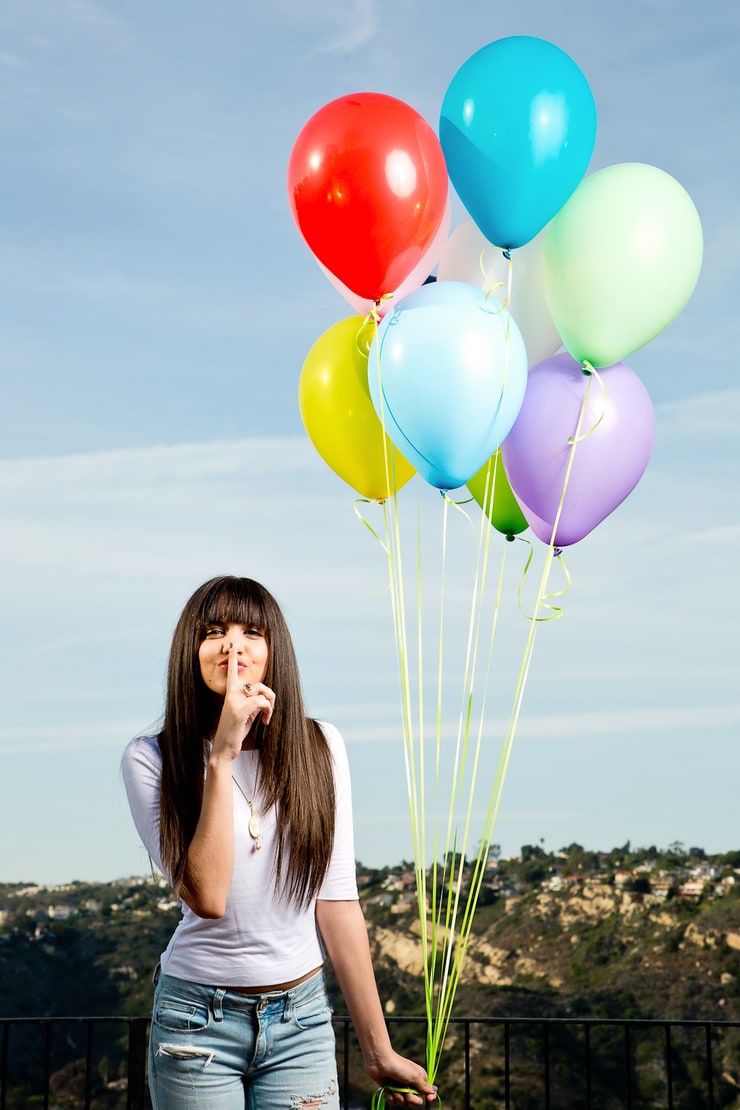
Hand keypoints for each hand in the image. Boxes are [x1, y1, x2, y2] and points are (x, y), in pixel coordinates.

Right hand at [211, 643, 274, 758]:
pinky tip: (264, 721)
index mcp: (230, 693)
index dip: (232, 658)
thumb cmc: (235, 731)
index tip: (233, 645)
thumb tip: (264, 696)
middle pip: (259, 684)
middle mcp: (231, 694)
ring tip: (266, 717)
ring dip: (270, 705)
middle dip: (270, 697)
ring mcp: (234, 701)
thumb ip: (251, 701)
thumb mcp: (244, 713)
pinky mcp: (240, 710)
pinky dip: (268, 711)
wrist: (224, 749)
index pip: (231, 672)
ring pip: (263, 692)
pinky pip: (262, 702)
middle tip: (269, 711)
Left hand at [366, 1051, 437, 1105]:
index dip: (429, 1097)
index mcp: (420, 1079)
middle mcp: (412, 1085)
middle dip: (410, 1098)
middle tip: (405, 1089)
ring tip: (394, 1086)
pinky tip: (388, 1088)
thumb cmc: (399, 1066)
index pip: (428, 1093)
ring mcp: (401, 1089)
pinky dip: (391, 1096)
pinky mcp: (392, 1091)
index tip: (428, 1099)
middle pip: (416, 1102)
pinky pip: (394, 1102)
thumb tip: (433, 1092)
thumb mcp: (414, 1075)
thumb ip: (424, 1086)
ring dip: (398, 1096)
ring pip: (404, 1103)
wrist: (380, 1062)